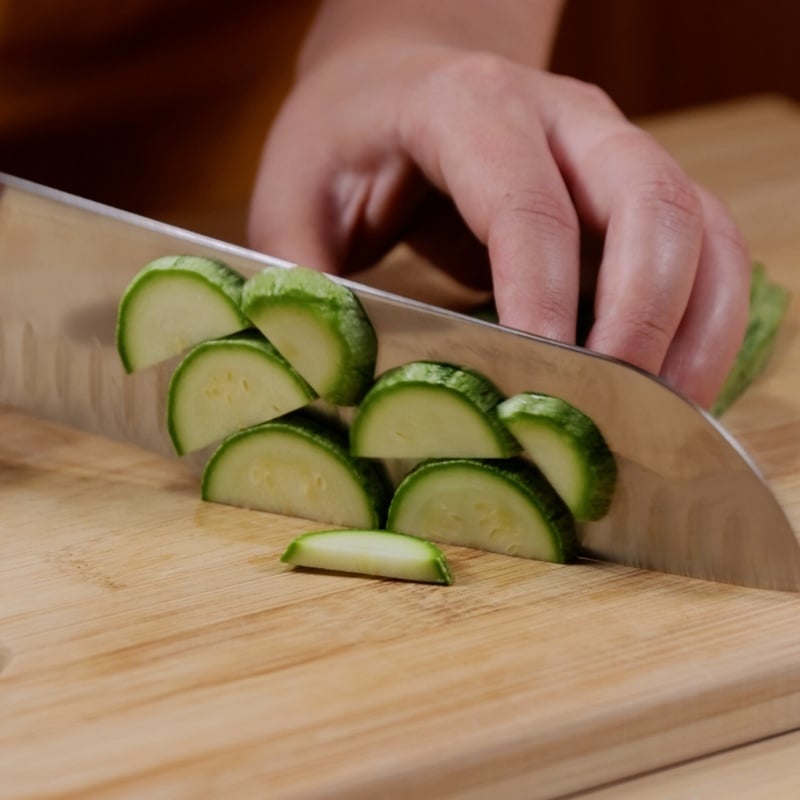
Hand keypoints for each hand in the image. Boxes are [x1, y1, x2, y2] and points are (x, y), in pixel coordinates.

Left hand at [248, 42, 749, 407]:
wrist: (401, 71)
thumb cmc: (347, 135)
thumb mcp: (292, 197)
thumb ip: (301, 281)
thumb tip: (326, 379)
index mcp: (467, 108)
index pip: (527, 206)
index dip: (543, 302)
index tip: (542, 391)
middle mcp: (562, 117)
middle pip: (649, 204)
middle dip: (643, 321)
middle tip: (612, 413)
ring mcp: (609, 147)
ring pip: (698, 224)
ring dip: (695, 327)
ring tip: (665, 416)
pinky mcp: (630, 186)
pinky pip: (704, 242)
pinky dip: (705, 316)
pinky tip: (676, 380)